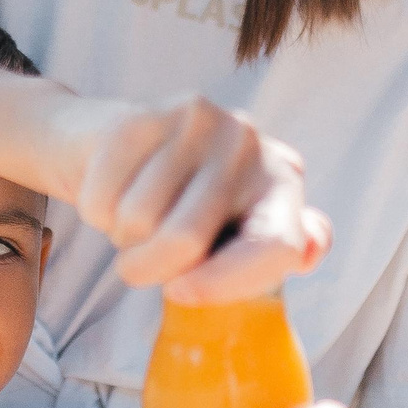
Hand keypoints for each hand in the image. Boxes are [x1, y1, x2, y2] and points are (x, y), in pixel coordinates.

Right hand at [49, 95, 331, 302]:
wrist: (109, 145)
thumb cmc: (178, 204)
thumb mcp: (233, 233)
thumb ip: (272, 251)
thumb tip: (312, 249)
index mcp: (282, 182)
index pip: (275, 246)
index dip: (226, 283)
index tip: (179, 294)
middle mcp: (249, 144)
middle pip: (188, 240)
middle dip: (148, 268)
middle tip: (140, 265)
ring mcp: (198, 121)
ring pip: (140, 220)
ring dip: (121, 238)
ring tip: (131, 218)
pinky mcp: (142, 113)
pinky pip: (105, 196)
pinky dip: (96, 212)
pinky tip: (112, 192)